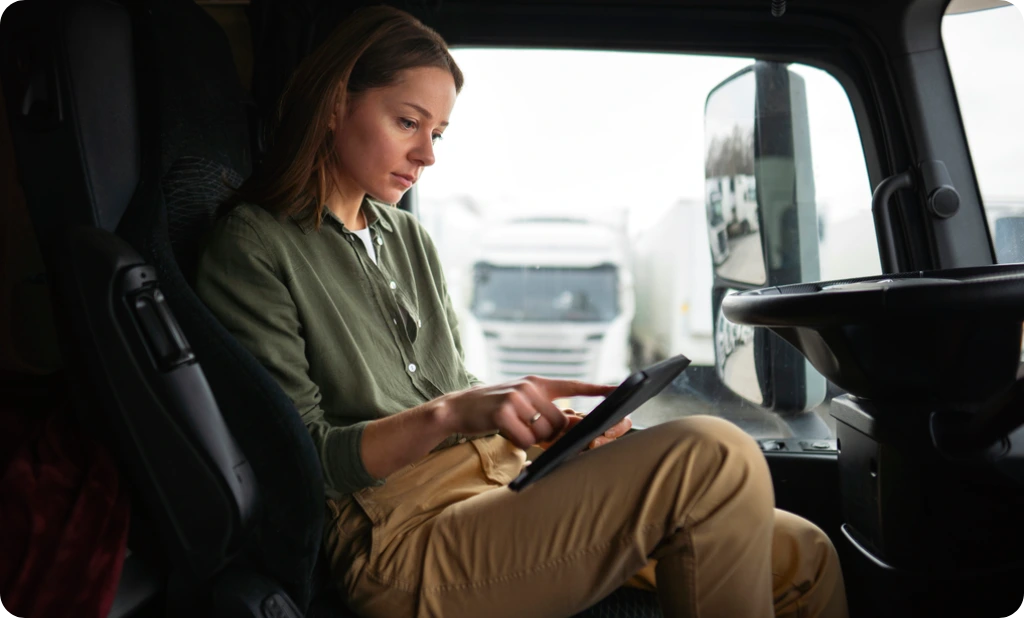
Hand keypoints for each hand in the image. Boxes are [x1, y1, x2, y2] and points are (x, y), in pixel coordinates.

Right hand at [438, 376, 616, 449]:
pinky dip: (518, 443)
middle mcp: (530, 387)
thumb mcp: (520, 402)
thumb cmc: (494, 409)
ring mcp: (516, 398)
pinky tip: (505, 432)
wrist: (458, 407)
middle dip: (550, 434)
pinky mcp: (503, 413)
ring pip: (543, 432)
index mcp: (537, 382)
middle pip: (560, 421)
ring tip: (514, 428)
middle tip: (530, 430)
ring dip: (532, 439)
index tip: (619, 389)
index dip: (597, 389)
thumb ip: (545, 410)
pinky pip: (524, 439)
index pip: (573, 385)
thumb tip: (572, 426)